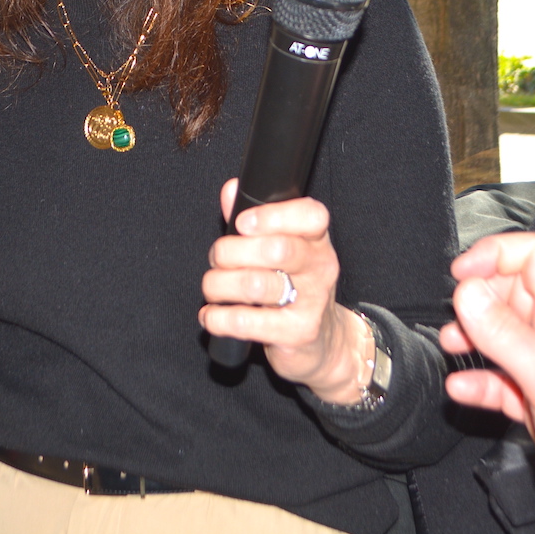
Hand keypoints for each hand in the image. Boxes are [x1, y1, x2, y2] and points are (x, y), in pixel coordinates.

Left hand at [199, 178, 371, 403]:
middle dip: (230, 252)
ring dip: (219, 284)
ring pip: (255, 284)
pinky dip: (219, 318)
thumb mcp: (281, 249)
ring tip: (213, 288)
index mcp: (317, 240)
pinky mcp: (298, 333)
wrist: (322, 342)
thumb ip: (255, 220)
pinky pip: (247, 322)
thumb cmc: (294, 288)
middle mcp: (320, 267)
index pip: (311, 216)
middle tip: (217, 259)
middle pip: (275, 249)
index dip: (272, 216)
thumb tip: (230, 190)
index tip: (242, 223)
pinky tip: (212, 316)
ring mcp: (312, 302)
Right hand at [441, 232, 534, 533]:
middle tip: (457, 319)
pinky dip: (477, 381)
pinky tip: (463, 390)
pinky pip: (498, 381)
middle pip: (511, 292)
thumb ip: (507, 336)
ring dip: (472, 338)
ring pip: (501, 336)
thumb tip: (468, 294)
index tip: (463, 275)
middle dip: (477, 299)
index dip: (497, 254)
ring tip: (453, 348)